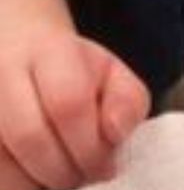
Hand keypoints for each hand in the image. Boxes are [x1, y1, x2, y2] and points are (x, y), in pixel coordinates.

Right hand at [0, 28, 148, 189]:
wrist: (17, 56)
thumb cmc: (72, 72)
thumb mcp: (112, 75)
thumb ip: (128, 102)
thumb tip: (114, 135)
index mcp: (48, 51)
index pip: (68, 102)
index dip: (90, 145)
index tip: (106, 164)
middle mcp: (1, 74)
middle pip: (30, 137)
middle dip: (65, 171)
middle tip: (83, 176)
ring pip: (1, 166)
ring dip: (37, 185)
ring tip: (59, 177)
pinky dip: (16, 187)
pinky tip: (34, 178)